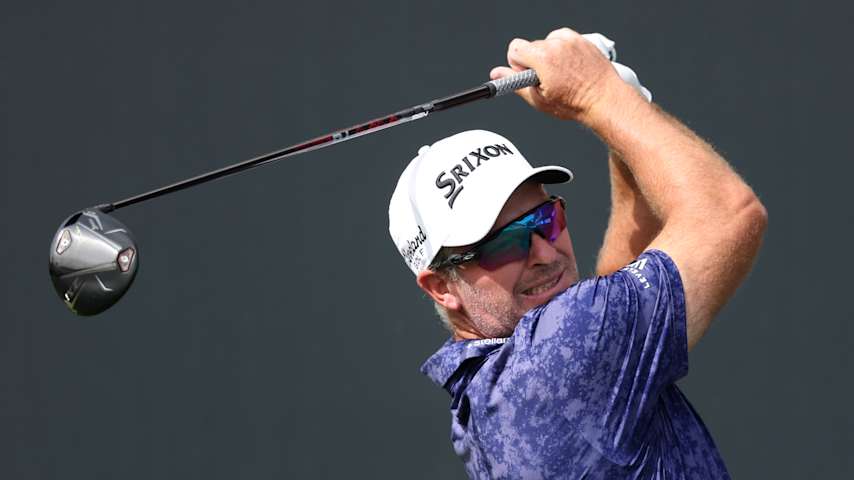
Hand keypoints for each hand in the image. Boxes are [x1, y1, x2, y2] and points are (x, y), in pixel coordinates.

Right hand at [490, 28, 635, 120]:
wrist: (604, 99)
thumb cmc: (575, 103)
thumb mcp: (538, 99)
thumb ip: (513, 84)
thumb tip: (497, 75)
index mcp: (543, 58)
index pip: (514, 49)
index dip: (517, 65)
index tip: (526, 75)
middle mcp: (556, 44)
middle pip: (530, 46)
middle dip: (533, 62)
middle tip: (546, 80)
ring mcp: (570, 40)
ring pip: (546, 43)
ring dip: (548, 56)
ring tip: (561, 74)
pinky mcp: (580, 39)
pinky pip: (562, 40)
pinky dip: (562, 50)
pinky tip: (569, 66)